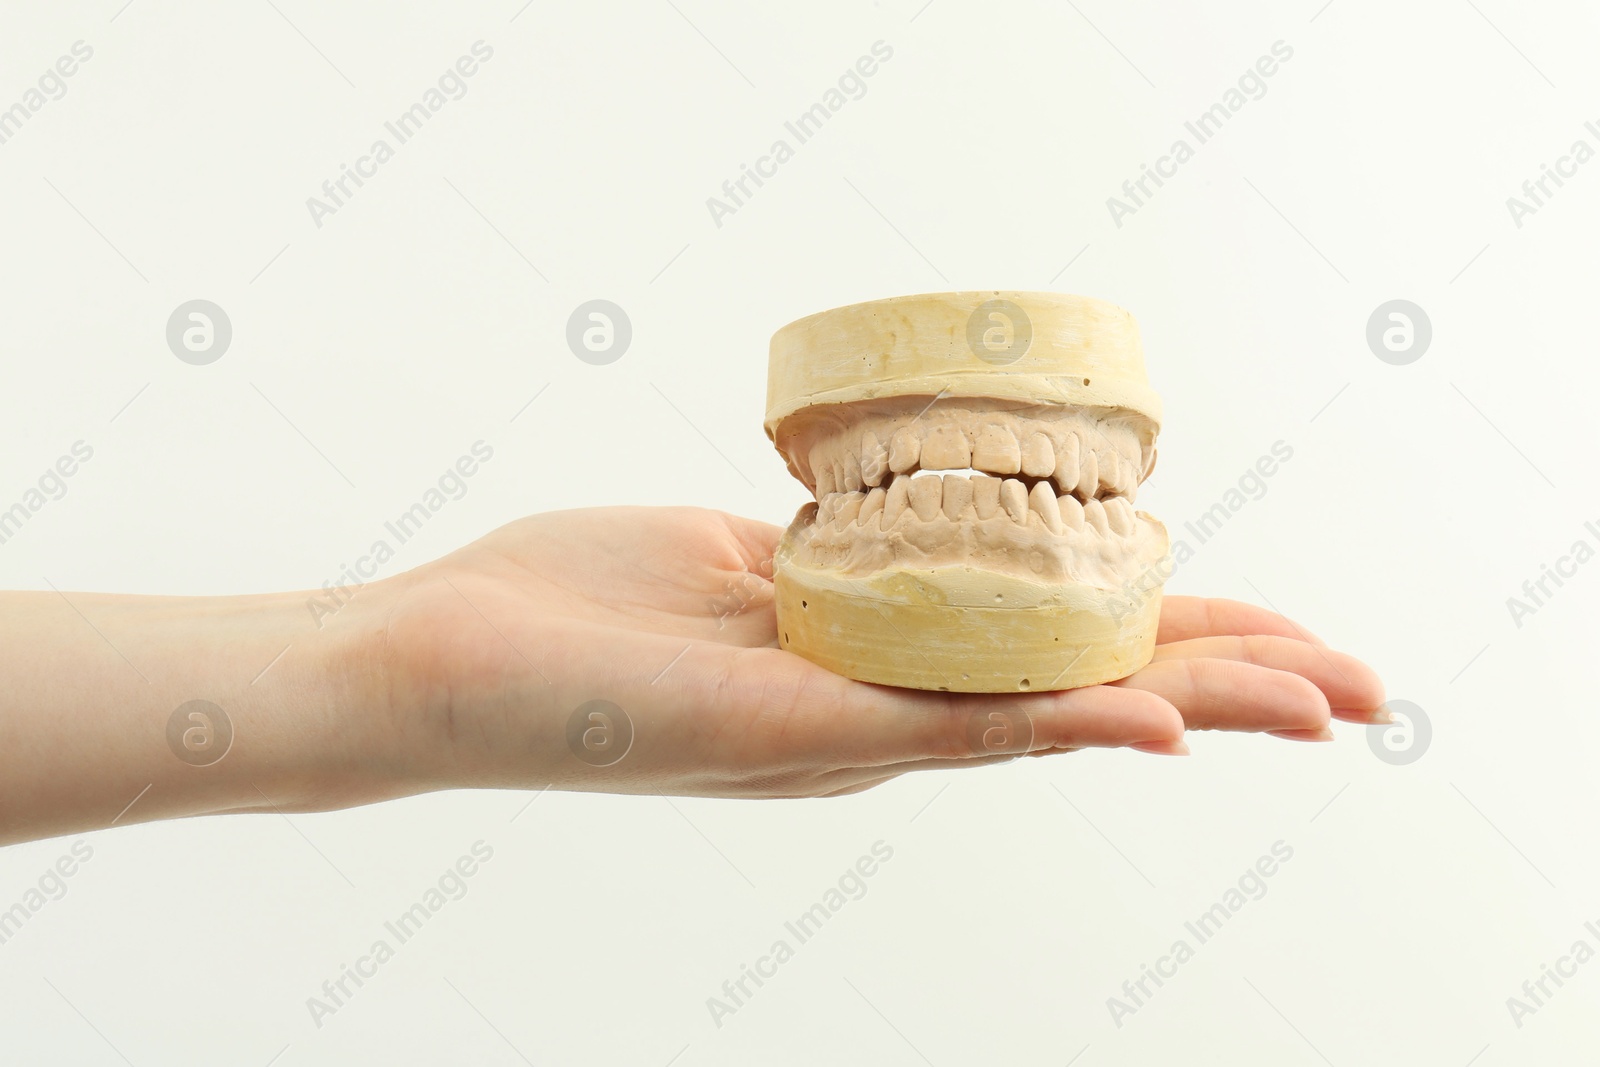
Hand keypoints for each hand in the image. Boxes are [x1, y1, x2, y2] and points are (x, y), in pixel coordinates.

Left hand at [374, 506, 1386, 799]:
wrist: (439, 667)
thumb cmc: (569, 605)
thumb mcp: (726, 560)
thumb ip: (828, 562)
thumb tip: (895, 526)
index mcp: (874, 659)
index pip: (1055, 642)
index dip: (1176, 633)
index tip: (1282, 627)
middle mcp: (883, 712)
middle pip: (1088, 688)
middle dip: (1229, 682)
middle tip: (1360, 688)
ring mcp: (850, 731)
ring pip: (1051, 714)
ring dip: (1192, 705)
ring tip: (1318, 702)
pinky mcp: (798, 730)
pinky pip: (953, 729)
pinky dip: (1062, 723)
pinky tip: (1159, 720)